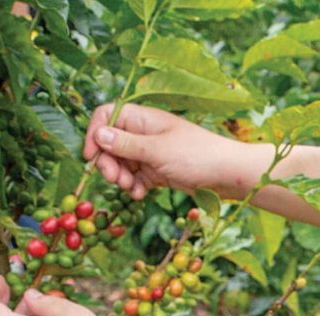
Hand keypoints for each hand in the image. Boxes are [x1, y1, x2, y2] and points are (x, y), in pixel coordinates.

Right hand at [84, 103, 265, 200]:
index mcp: (144, 118)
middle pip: (109, 143)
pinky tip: (141, 194)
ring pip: (121, 163)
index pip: (106, 116)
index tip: (91, 157)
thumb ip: (127, 144)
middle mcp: (144, 133)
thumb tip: (98, 134)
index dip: (94, 134)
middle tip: (115, 180)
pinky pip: (136, 177)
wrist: (229, 175)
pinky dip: (135, 186)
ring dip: (121, 177)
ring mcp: (151, 152)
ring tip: (132, 189)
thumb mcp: (158, 151)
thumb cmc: (197, 156)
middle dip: (108, 163)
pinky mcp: (158, 170)